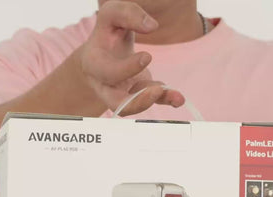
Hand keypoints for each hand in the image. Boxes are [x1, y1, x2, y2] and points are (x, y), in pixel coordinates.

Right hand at [79, 1, 185, 115]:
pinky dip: (165, 100)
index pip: (107, 72)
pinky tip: (177, 98)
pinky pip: (150, 101)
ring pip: (134, 106)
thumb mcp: (112, 15)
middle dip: (137, 101)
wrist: (104, 49)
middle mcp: (105, 84)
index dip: (126, 69)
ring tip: (177, 97)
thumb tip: (151, 26)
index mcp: (95, 63)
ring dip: (155, 101)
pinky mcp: (137, 92)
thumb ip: (127, 14)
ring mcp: (121, 92)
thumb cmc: (107, 31)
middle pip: (115, 102)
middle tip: (157, 90)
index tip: (148, 56)